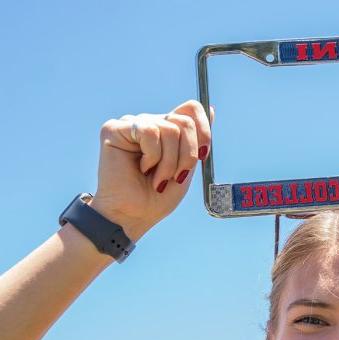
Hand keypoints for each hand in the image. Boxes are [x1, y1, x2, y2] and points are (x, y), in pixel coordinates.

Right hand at [90, 100, 213, 239]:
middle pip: (184, 121)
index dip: (203, 130)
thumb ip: (196, 140)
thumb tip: (210, 109)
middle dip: (187, 155)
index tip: (202, 155)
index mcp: (167, 130)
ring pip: (169, 129)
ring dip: (169, 162)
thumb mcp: (186, 167)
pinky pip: (149, 132)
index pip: (191, 109)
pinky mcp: (114, 129)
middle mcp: (150, 122)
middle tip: (176, 176)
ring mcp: (132, 124)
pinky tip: (141, 168)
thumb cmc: (158, 197)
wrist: (134, 216)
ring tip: (156, 177)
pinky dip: (152, 157)